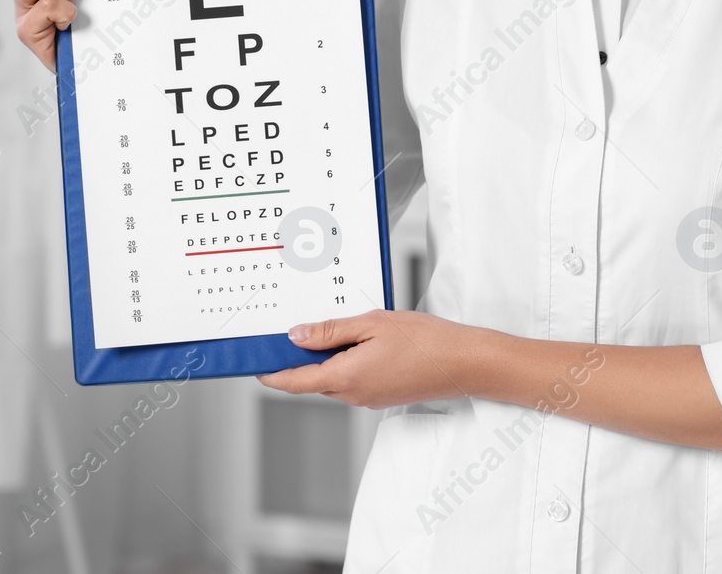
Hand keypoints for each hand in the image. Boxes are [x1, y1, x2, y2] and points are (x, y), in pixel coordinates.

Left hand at [256, 309, 485, 409]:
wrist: (465, 363)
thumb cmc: (425, 341)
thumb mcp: (372, 324)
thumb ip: (331, 332)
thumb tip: (297, 337)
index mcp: (346, 378)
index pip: (295, 382)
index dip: (272, 374)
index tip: (256, 365)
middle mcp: (354, 395)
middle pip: (314, 380)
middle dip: (300, 360)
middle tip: (294, 332)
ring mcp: (370, 398)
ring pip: (335, 379)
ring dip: (327, 360)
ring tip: (333, 329)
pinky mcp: (384, 395)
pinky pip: (354, 380)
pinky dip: (347, 363)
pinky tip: (360, 341)